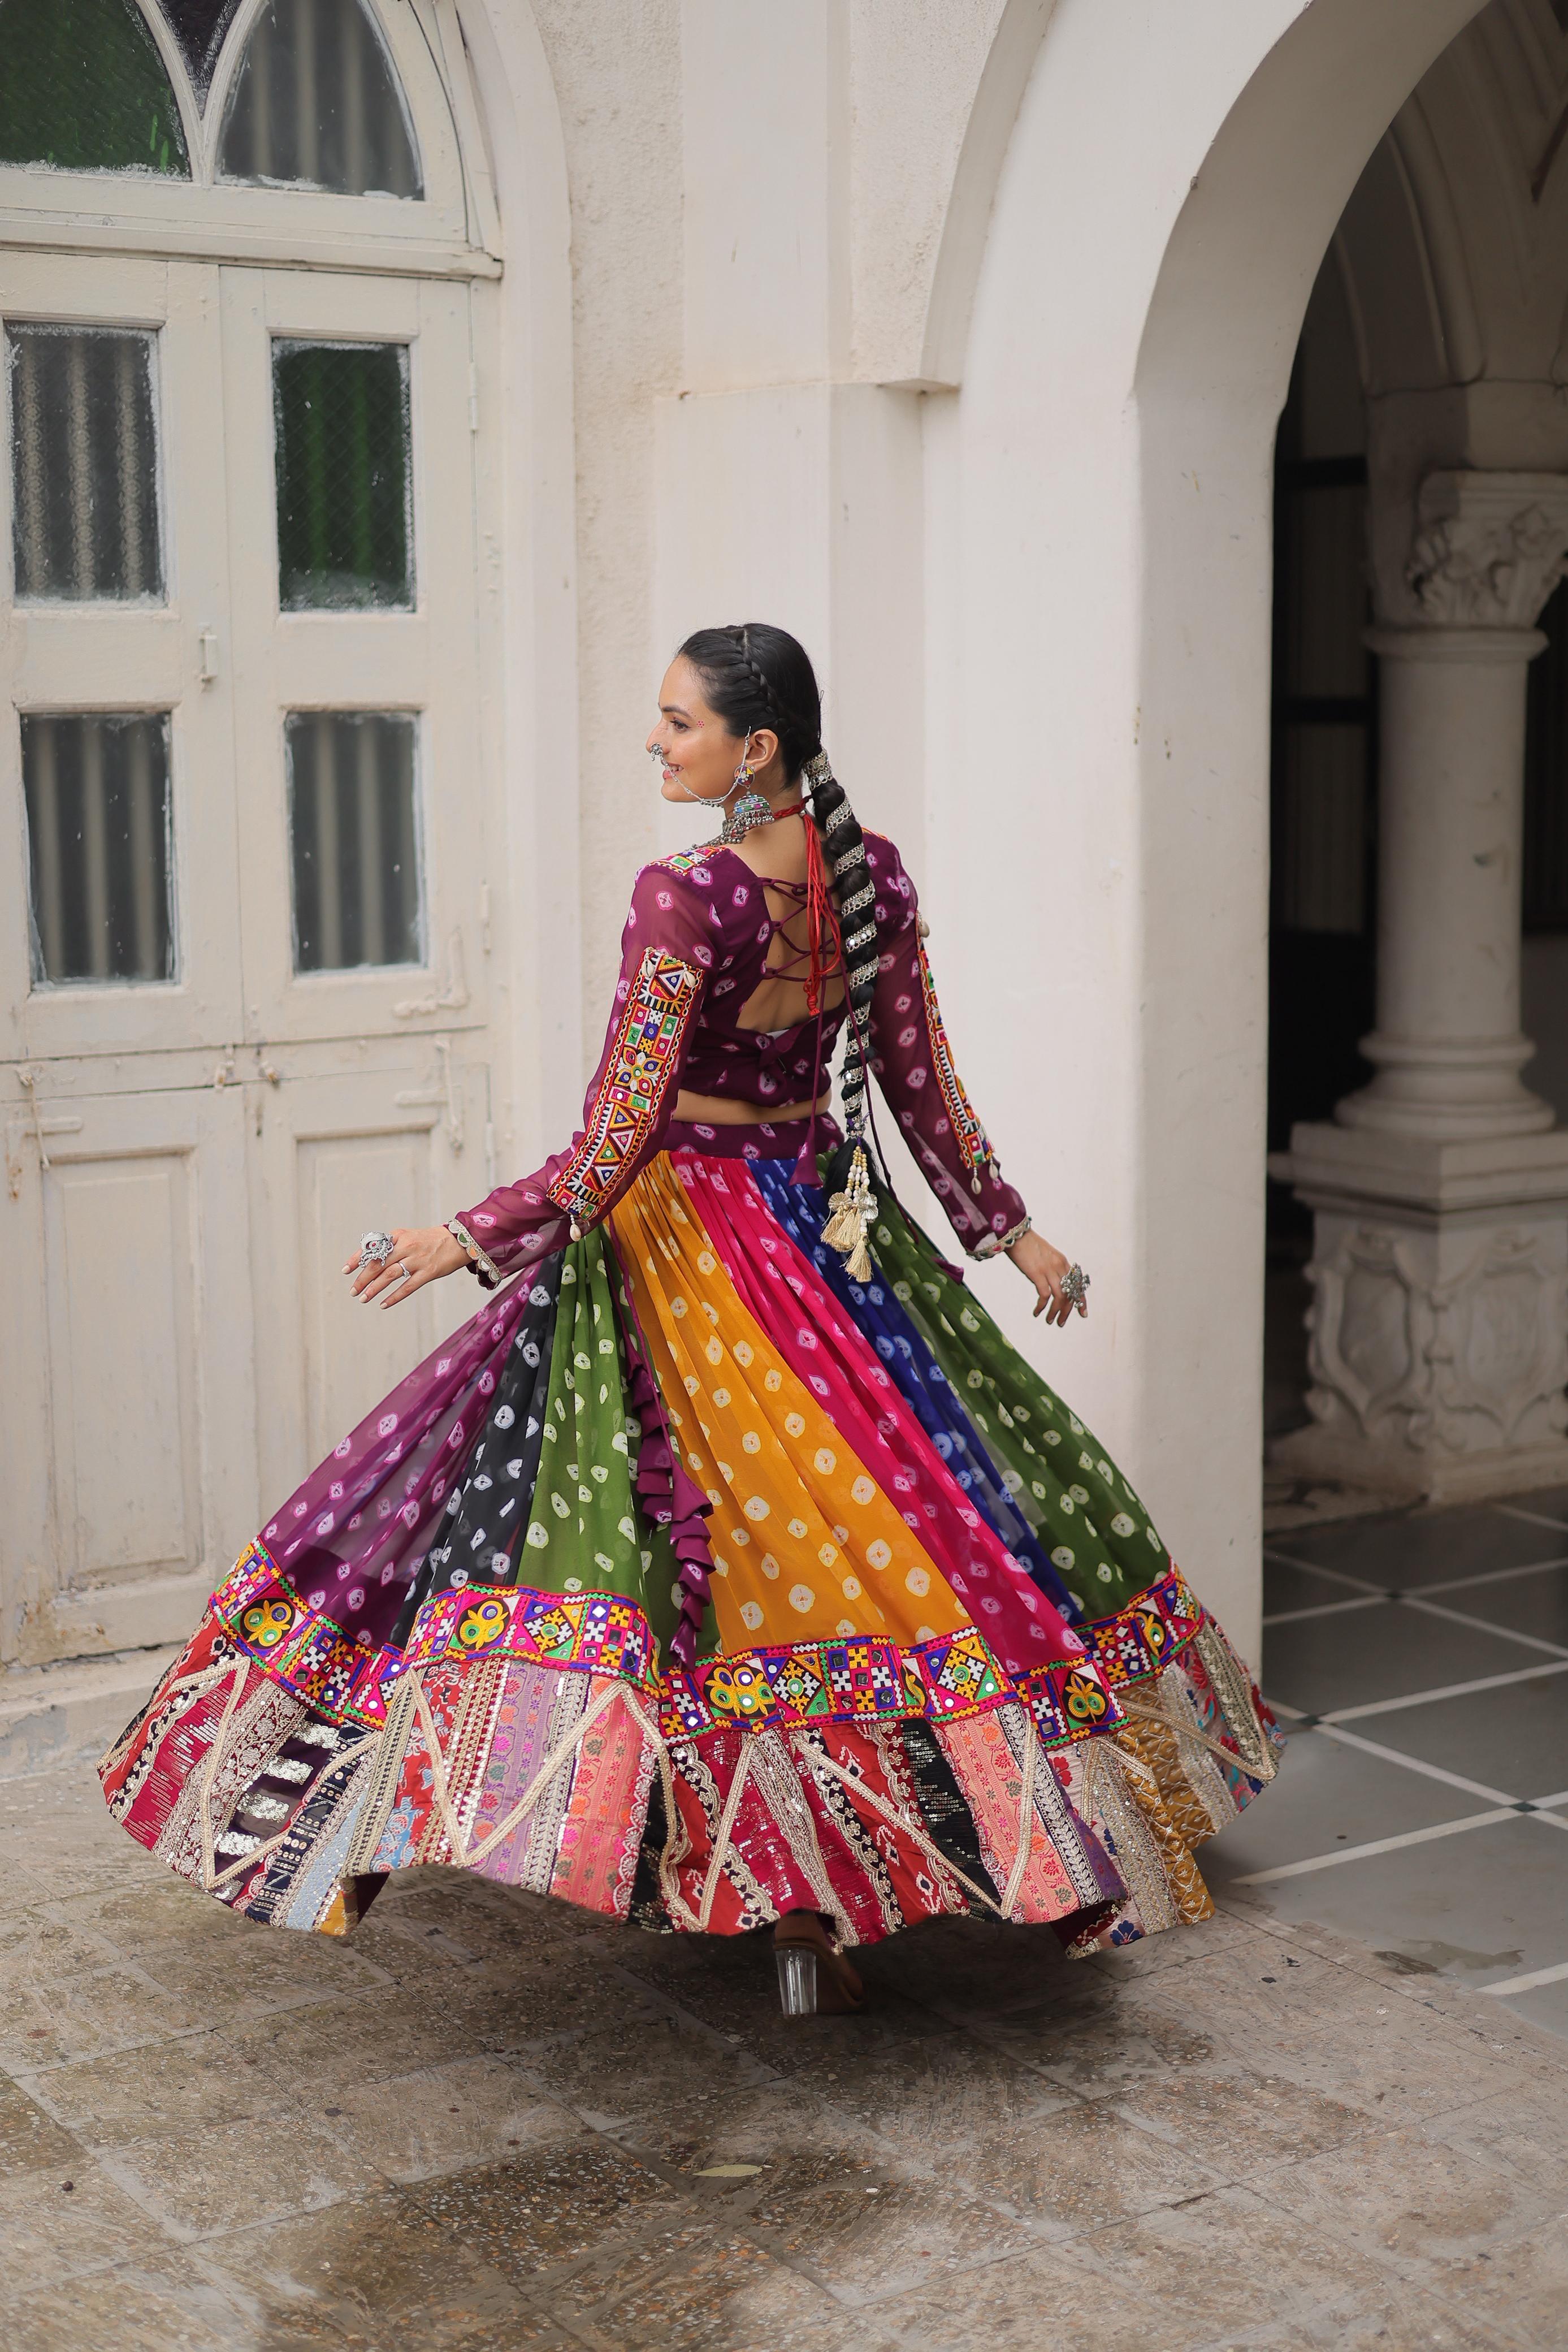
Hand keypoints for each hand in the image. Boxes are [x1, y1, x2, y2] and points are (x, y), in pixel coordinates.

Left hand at [343, 1224, 467, 1308]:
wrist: (459, 1239)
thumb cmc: (430, 1240)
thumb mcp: (409, 1237)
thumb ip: (391, 1247)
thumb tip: (370, 1260)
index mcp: (399, 1236)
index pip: (373, 1247)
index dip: (357, 1259)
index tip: (346, 1270)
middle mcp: (406, 1246)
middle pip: (378, 1263)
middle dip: (362, 1278)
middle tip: (353, 1291)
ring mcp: (418, 1259)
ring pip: (389, 1275)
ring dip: (374, 1288)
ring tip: (363, 1298)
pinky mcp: (428, 1272)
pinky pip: (408, 1286)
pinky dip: (394, 1296)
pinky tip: (384, 1304)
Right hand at [1006, 1228, 1083, 1325]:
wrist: (1016, 1234)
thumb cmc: (1028, 1244)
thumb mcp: (1047, 1255)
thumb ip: (1053, 1268)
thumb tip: (1054, 1284)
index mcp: (1063, 1262)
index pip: (1078, 1284)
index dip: (1081, 1300)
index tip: (1082, 1313)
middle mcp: (1059, 1266)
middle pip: (1070, 1293)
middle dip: (1067, 1311)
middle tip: (1061, 1321)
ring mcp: (1049, 1270)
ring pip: (1060, 1297)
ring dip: (1055, 1312)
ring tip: (1050, 1320)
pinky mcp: (1037, 1274)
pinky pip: (1045, 1295)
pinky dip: (1042, 1306)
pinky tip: (1037, 1311)